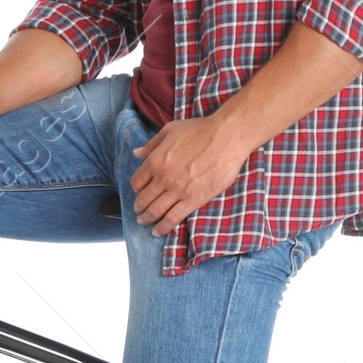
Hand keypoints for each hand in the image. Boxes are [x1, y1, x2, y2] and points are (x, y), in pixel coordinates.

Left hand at [130, 113, 251, 236]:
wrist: (226, 137)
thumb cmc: (200, 130)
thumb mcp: (170, 130)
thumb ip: (152, 144)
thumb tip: (136, 153)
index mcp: (155, 160)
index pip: (137, 182)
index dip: (136, 190)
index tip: (138, 193)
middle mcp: (163, 178)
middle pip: (144, 198)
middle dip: (139, 208)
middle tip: (138, 212)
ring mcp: (178, 190)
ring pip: (155, 210)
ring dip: (147, 218)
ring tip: (144, 222)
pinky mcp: (194, 200)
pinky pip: (173, 218)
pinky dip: (163, 227)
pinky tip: (158, 231)